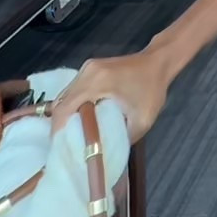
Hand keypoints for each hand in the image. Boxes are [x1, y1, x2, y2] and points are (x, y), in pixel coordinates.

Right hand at [51, 47, 170, 143]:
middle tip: (63, 144)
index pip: (64, 108)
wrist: (159, 62)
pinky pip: (73, 89)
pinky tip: (79, 119)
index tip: (59, 147)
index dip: (58, 129)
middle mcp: (87, 72)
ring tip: (69, 135)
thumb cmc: (152, 90)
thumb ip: (122, 138)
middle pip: (60, 101)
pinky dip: (72, 105)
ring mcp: (87, 68)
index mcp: (97, 82)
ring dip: (65, 114)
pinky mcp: (90, 68)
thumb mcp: (142, 120)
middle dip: (59, 125)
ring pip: (65, 95)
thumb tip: (106, 154)